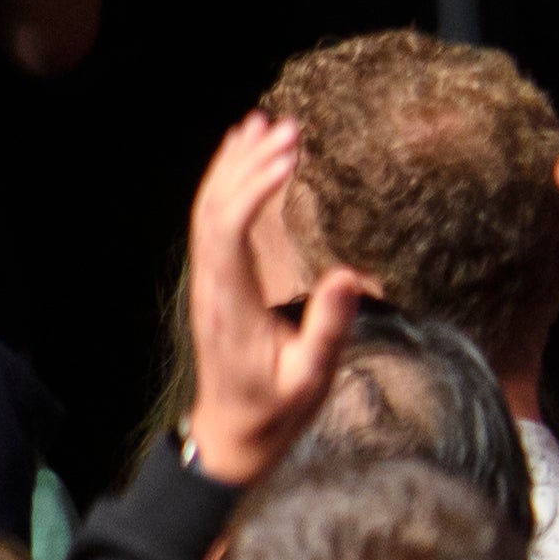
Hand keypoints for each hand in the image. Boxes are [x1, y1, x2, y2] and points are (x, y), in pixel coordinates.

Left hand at [183, 114, 368, 484]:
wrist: (230, 435)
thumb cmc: (276, 411)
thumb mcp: (311, 378)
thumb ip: (329, 328)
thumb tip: (351, 276)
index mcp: (231, 306)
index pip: (229, 231)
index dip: (254, 190)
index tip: (289, 159)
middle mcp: (210, 286)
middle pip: (214, 209)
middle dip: (247, 164)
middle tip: (287, 128)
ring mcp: (207, 282)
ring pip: (207, 210)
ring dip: (233, 166)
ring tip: (264, 123)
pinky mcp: (213, 281)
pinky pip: (211, 222)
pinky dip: (226, 185)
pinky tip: (242, 158)